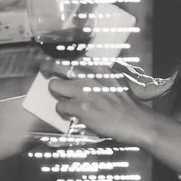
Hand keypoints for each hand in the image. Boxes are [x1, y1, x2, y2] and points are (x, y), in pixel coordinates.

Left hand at [45, 66, 161, 143]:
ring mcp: (84, 91)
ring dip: (57, 94)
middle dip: (49, 68)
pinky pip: (60, 106)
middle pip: (59, 66)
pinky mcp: (80, 107)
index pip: (74, 58)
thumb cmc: (127, 105)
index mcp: (100, 68)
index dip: (61, 61)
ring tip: (63, 101)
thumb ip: (100, 76)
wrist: (135, 122)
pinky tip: (71, 115)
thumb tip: (83, 76)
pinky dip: (63, 112)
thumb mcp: (116, 81)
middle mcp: (90, 76)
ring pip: (55, 86)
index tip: (55, 64)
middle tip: (45, 72)